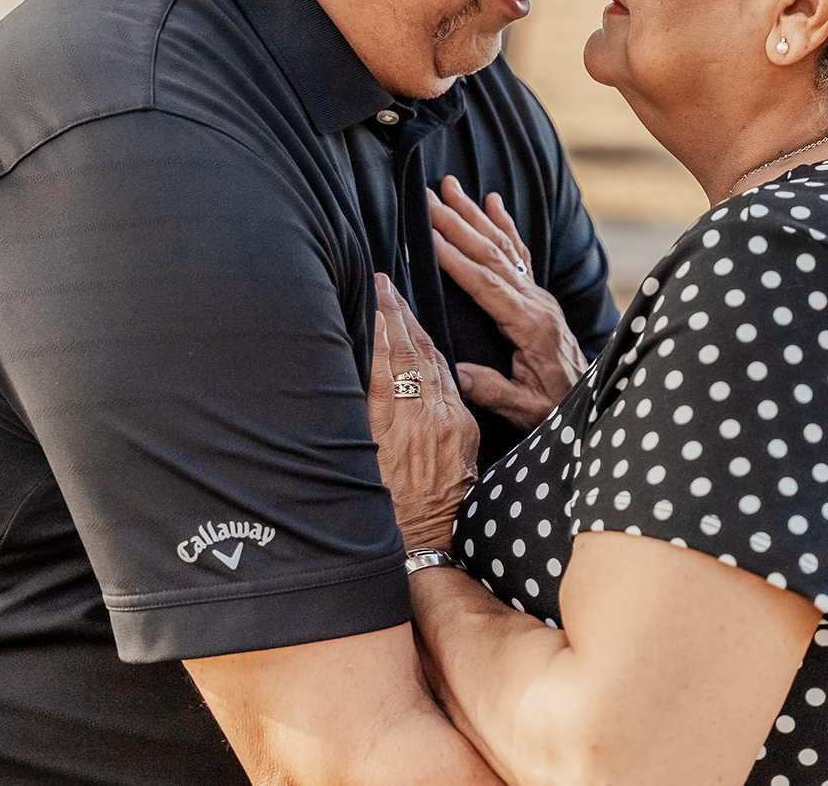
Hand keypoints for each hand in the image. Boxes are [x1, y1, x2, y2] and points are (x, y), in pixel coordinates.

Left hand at [365, 274, 479, 552]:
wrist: (427, 546)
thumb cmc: (438, 511)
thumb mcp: (455, 465)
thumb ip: (443, 427)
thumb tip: (429, 397)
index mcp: (459, 423)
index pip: (440, 365)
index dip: (421, 333)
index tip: (406, 308)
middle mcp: (440, 416)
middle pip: (421, 353)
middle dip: (402, 314)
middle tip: (384, 281)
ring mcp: (414, 422)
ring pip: (401, 359)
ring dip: (387, 320)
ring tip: (373, 290)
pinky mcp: (389, 432)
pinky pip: (380, 380)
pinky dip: (375, 348)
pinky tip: (368, 323)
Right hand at [428, 175, 586, 430]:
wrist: (593, 401)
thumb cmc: (556, 407)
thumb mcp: (526, 410)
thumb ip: (493, 391)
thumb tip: (456, 375)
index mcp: (531, 326)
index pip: (487, 285)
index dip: (457, 259)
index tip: (430, 236)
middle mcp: (537, 303)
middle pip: (491, 255)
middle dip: (458, 223)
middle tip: (429, 198)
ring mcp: (539, 296)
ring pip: (503, 247)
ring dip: (475, 214)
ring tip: (451, 186)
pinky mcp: (539, 296)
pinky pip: (518, 253)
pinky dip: (504, 225)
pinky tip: (493, 202)